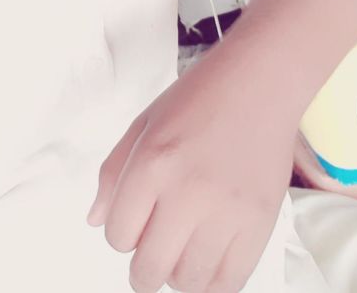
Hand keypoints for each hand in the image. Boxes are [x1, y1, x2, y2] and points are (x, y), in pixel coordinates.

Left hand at [87, 59, 294, 292]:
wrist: (259, 83)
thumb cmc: (197, 99)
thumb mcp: (143, 125)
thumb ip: (113, 173)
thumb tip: (95, 220)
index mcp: (152, 163)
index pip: (118, 235)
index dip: (119, 235)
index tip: (132, 224)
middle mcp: (188, 191)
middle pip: (150, 269)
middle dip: (142, 269)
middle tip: (149, 256)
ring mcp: (228, 211)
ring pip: (189, 282)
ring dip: (177, 275)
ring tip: (181, 252)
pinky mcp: (261, 222)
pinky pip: (230, 282)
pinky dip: (212, 282)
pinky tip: (206, 259)